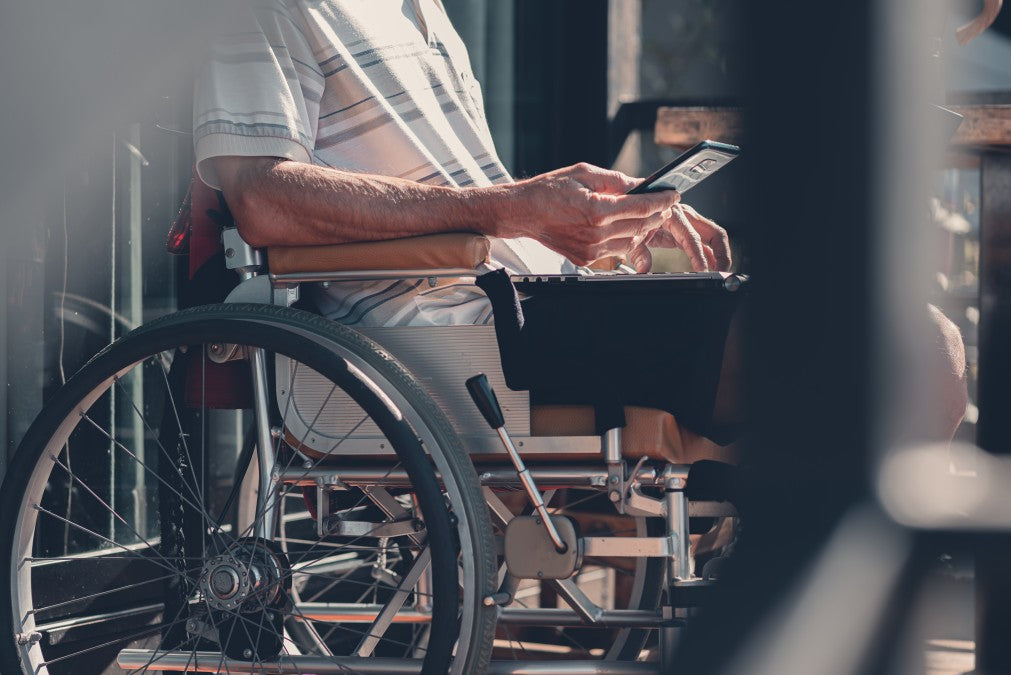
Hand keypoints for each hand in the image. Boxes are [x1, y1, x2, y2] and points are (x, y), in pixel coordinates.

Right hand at [499, 163, 680, 265]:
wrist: (523, 212)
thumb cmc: (549, 190)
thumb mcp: (584, 174)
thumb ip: (616, 180)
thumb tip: (640, 184)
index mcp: (597, 210)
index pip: (642, 206)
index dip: (662, 200)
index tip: (672, 194)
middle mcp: (596, 234)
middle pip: (640, 225)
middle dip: (657, 214)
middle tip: (664, 204)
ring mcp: (591, 250)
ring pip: (631, 241)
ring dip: (643, 228)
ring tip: (648, 214)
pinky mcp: (585, 259)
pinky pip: (615, 250)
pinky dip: (625, 238)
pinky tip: (626, 226)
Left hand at [632, 204, 731, 272]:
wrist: (633, 205)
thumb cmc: (633, 216)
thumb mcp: (633, 234)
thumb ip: (638, 252)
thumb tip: (643, 269)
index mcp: (672, 214)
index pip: (692, 238)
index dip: (699, 256)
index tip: (704, 271)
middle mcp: (686, 215)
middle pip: (714, 233)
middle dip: (722, 254)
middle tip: (721, 273)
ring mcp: (689, 221)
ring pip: (713, 237)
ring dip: (720, 255)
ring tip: (719, 272)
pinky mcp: (688, 229)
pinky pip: (704, 242)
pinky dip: (710, 255)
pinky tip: (711, 267)